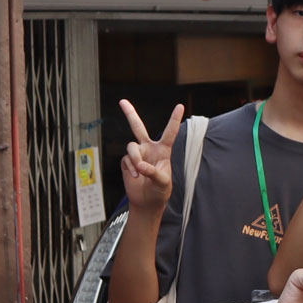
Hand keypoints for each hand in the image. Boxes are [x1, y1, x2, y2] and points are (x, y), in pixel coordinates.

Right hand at [119, 100, 182, 214]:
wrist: (147, 201)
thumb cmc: (160, 190)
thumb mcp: (163, 182)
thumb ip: (154, 172)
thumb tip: (140, 166)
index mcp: (164, 150)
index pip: (170, 132)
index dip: (174, 119)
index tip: (180, 106)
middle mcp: (149, 148)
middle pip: (138, 128)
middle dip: (130, 114)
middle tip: (122, 101)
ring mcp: (137, 154)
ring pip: (131, 147)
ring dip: (135, 159)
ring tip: (140, 172)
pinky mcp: (127, 161)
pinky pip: (126, 160)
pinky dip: (130, 169)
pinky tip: (135, 177)